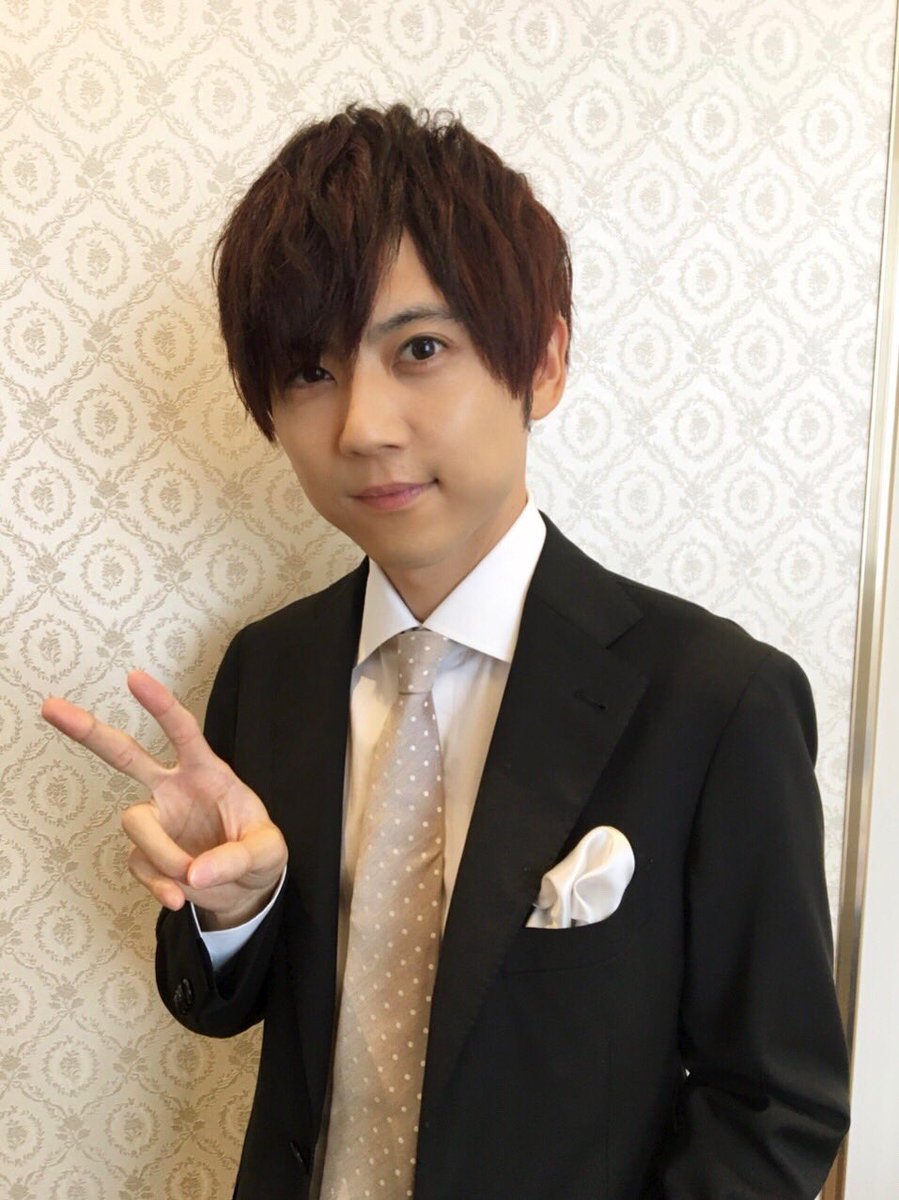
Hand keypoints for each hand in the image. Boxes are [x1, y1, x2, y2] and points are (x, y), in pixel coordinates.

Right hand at [41, 669, 287, 928]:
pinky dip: (159, 884)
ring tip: (193, 875)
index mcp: (206, 772)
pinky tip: (179, 897)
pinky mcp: (147, 854)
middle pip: (124, 754)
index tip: (134, 677)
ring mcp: (157, 820)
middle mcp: (173, 789)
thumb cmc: (259, 853)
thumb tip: (193, 873)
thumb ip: (236, 858)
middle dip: (88, 731)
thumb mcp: (268, 852)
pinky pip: (140, 865)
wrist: (246, 890)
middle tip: (51, 707)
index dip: (160, 705)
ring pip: (135, 823)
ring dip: (164, 853)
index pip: (182, 731)